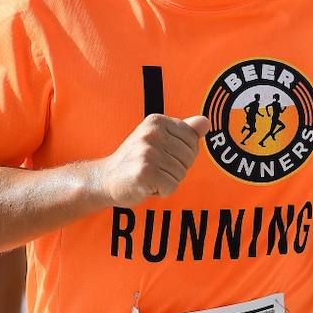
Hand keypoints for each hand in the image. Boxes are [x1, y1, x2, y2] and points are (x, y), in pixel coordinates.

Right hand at [93, 114, 210, 205]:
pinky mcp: (145, 172)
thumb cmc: (136, 160)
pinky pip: (172, 186)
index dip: (181, 155)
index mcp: (157, 121)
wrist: (106, 179)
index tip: (161, 155)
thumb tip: (206, 121)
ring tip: (149, 176)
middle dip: (176, 169)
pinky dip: (162, 191)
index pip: (192, 140)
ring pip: (181, 174)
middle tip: (154, 168)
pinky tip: (147, 185)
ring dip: (168, 181)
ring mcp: (147, 152)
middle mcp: (152, 133)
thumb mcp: (159, 140)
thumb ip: (184, 131)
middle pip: (188, 158)